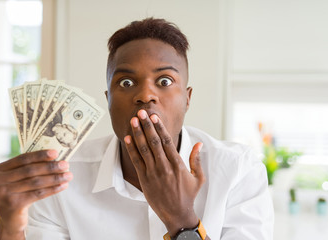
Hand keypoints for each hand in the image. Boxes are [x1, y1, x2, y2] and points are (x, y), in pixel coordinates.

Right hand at [0, 150, 72, 239]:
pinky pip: (38, 194)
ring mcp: (3, 193)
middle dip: (50, 167)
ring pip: (35, 182)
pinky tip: (63, 186)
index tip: (55, 153)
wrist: (8, 220)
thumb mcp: (15, 180)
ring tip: (68, 175)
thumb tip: (54, 158)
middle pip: (29, 170)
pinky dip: (52, 189)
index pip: (22, 159)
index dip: (40, 155)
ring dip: (55, 178)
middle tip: (65, 164)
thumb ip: (26, 168)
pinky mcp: (13, 204)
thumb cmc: (15, 195)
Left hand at [124, 109, 204, 235]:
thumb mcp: (198, 178)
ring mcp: (153, 173)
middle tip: (141, 113)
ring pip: (144, 149)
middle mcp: (164, 167)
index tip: (154, 117)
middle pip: (154, 142)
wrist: (176, 214)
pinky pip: (136, 161)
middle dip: (147, 126)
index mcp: (177, 164)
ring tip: (133, 121)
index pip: (167, 141)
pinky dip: (131, 149)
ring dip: (138, 134)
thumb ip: (196, 160)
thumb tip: (199, 144)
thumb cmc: (188, 195)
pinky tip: (127, 138)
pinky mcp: (144, 179)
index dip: (159, 128)